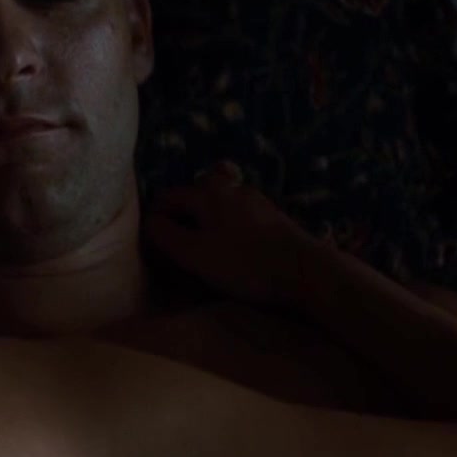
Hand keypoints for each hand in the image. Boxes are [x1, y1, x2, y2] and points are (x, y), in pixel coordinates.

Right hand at [144, 162, 343, 305]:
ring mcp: (254, 198)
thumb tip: (150, 223)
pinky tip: (231, 245)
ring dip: (204, 219)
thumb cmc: (244, 263)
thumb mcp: (195, 254)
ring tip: (202, 246)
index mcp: (207, 192)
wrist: (306, 270)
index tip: (152, 245)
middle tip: (176, 244)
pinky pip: (238, 212)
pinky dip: (226, 224)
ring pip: (218, 201)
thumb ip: (166, 236)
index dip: (154, 219)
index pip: (166, 197)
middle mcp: (230, 186)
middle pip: (194, 193)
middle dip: (181, 214)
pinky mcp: (272, 215)